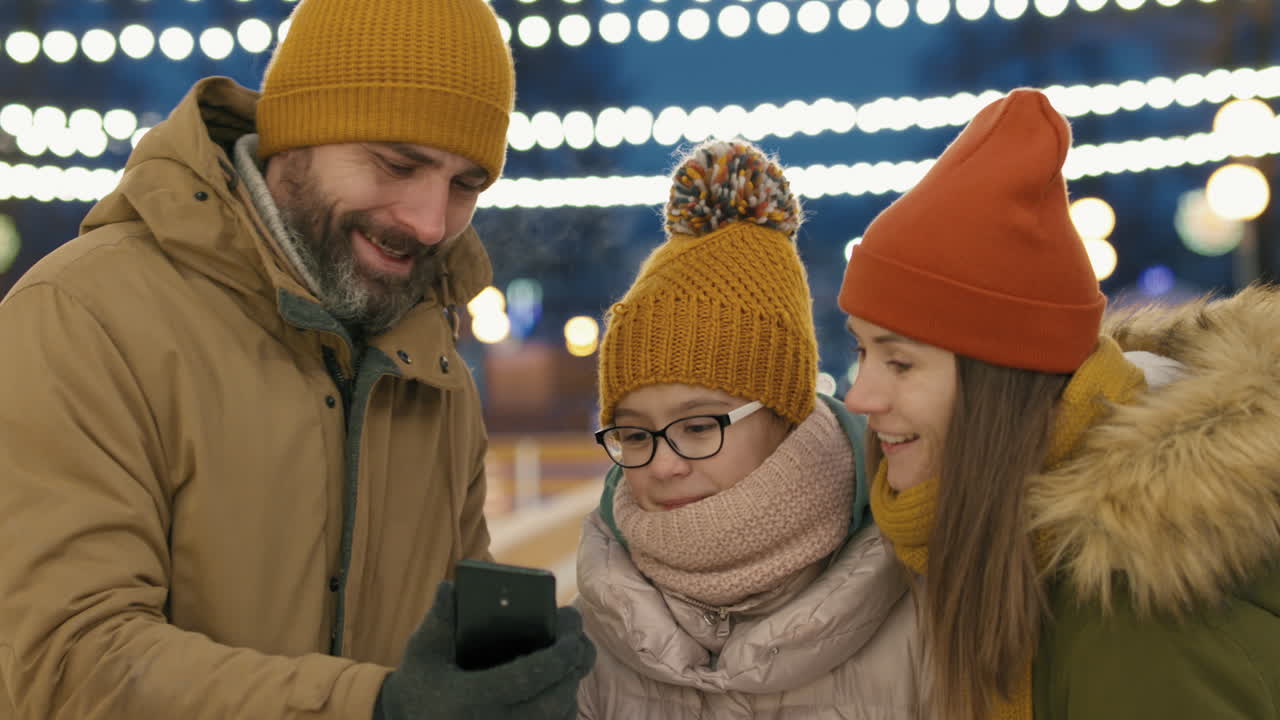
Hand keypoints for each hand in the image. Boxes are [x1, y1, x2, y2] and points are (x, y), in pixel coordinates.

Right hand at [374, 580, 595, 719]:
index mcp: (469, 698)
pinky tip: (563, 687)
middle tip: (580, 644)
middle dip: (572, 671)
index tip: (572, 637)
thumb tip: (452, 586)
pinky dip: (561, 711)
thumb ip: (439, 618)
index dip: (555, 658)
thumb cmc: (420, 682)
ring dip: (570, 691)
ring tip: (575, 661)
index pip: (525, 679)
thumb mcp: (423, 649)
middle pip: (551, 704)